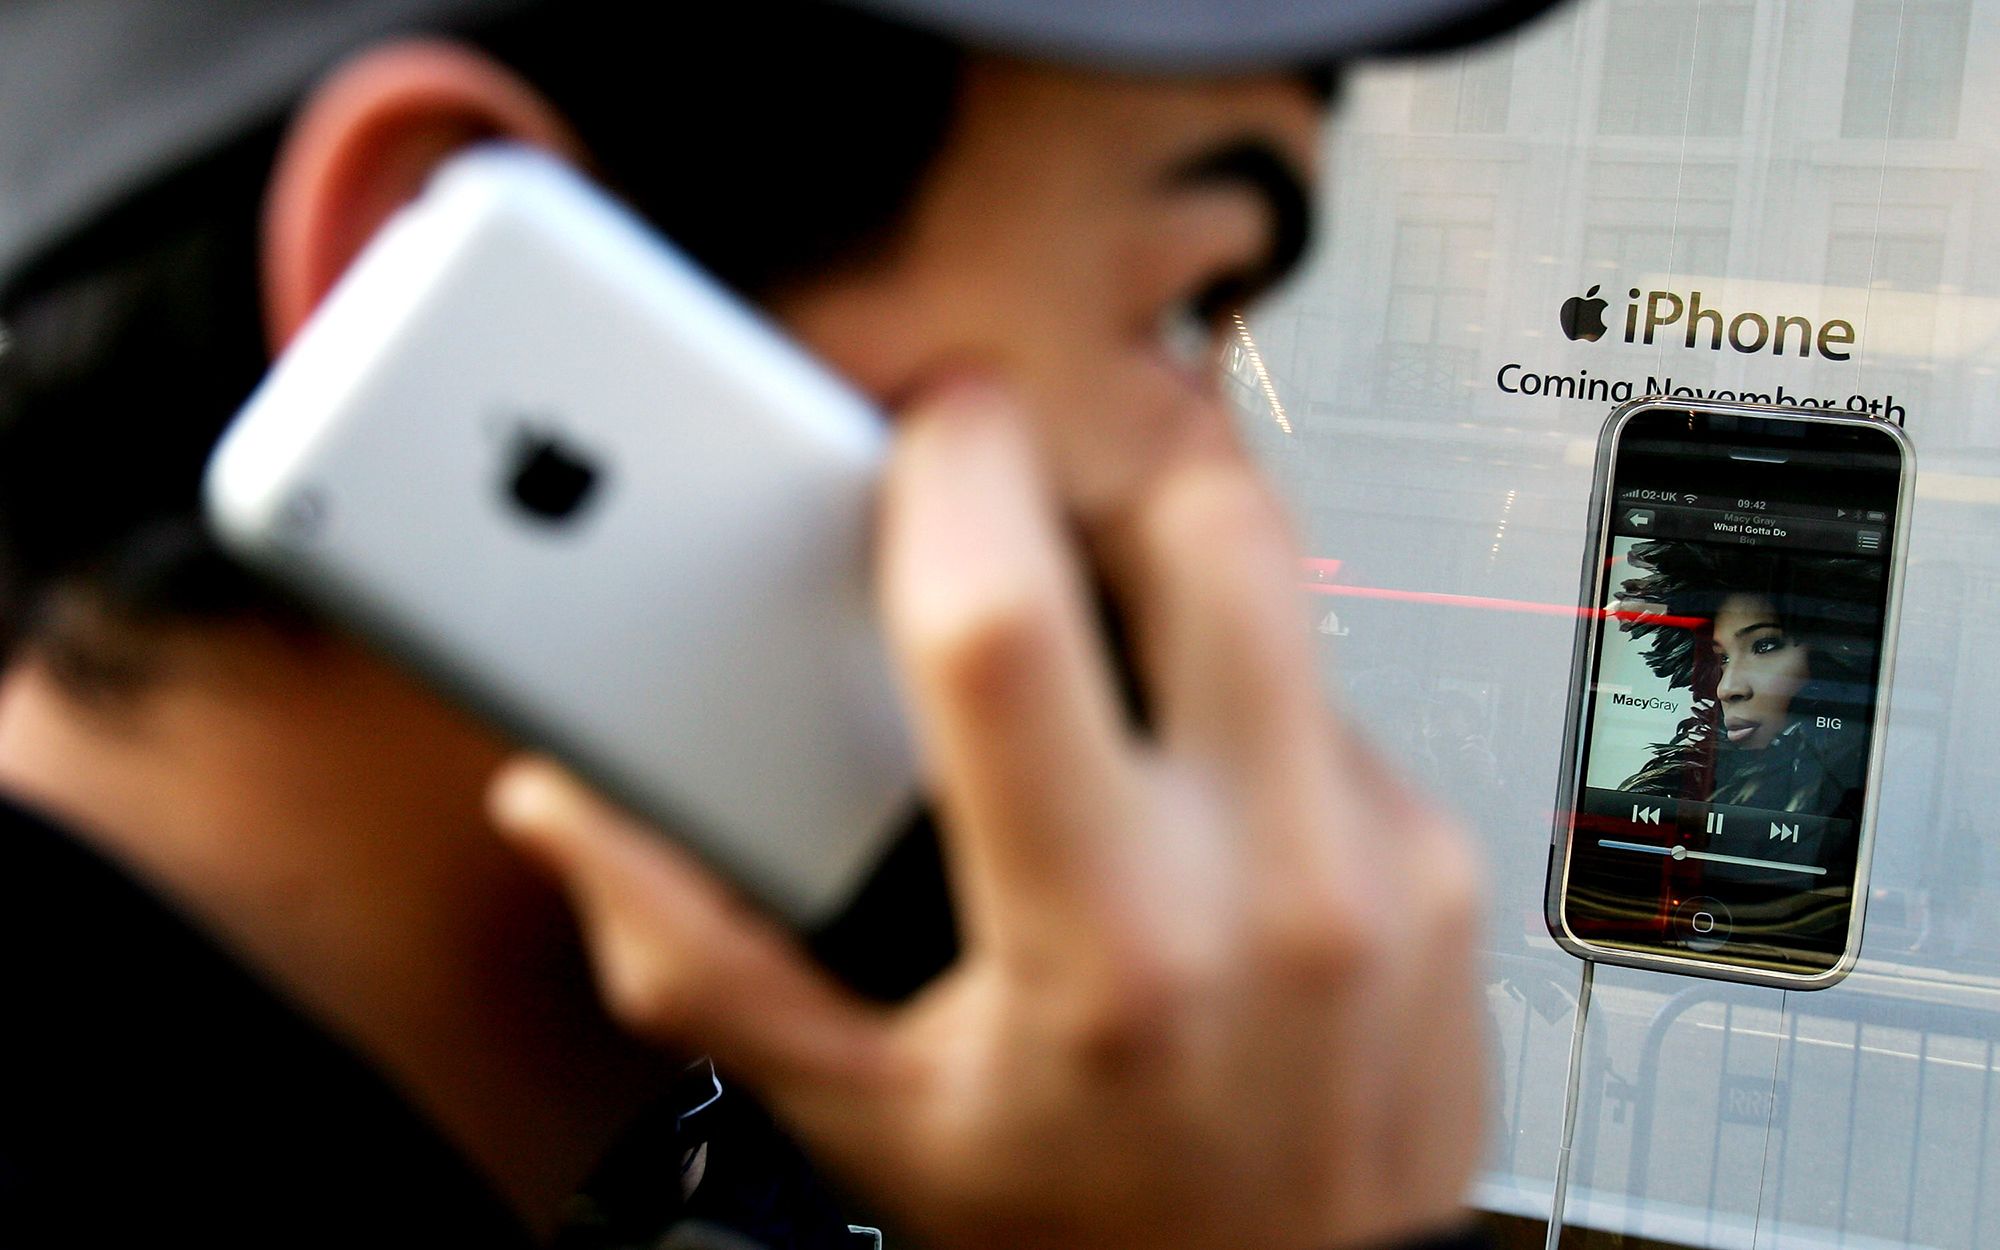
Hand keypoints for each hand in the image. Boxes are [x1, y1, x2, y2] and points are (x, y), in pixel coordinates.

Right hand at [488, 381, 1487, 1249]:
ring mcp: (1384, 861)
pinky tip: (1192, 782)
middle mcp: (1272, 882)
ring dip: (1182, 572)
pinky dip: (1249, 693)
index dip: (953, 476)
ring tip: (1106, 651)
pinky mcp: (1444, 859)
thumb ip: (701, 957)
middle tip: (1042, 489)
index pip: (1012, 627)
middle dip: (1115, 455)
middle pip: (1217, 527)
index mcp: (1099, 945)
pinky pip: (1338, 695)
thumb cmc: (1094, 1237)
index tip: (932, 427)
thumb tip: (581, 820)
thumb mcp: (868, 1120)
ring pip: (1288, 590)